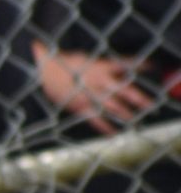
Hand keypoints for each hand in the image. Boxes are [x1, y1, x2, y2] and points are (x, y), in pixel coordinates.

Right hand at [35, 47, 151, 133]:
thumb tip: (115, 67)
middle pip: (124, 90)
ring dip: (125, 113)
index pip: (125, 65)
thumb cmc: (60, 62)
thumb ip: (99, 63)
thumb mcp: (84, 58)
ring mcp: (89, 95)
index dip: (140, 65)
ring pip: (113, 106)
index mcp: (100, 67)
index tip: (152, 67)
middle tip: (150, 105)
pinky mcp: (79, 107)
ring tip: (135, 119)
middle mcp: (99, 82)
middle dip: (138, 98)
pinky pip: (95, 119)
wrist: (40, 71)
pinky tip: (114, 134)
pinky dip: (105, 128)